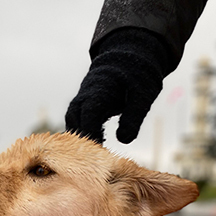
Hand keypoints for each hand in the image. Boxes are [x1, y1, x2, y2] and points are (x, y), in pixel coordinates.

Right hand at [66, 28, 168, 143]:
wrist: (128, 56)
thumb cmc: (137, 75)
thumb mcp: (142, 95)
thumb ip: (134, 117)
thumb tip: (124, 140)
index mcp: (98, 92)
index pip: (88, 117)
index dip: (92, 136)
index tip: (101, 153)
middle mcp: (85, 96)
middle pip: (74, 122)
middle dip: (82, 141)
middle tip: (97, 159)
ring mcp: (82, 99)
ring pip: (73, 122)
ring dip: (80, 139)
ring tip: (96, 154)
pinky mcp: (84, 104)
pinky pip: (77, 122)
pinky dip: (83, 134)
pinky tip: (97, 145)